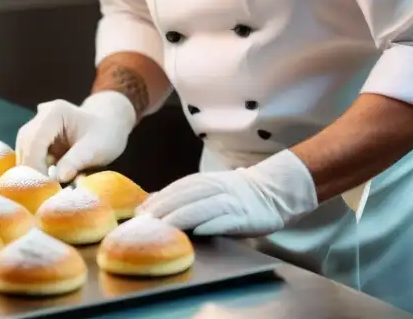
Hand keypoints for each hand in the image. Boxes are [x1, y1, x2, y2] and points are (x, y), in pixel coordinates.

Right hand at [15, 91, 136, 182]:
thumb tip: (57, 178)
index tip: (44, 188)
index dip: (35, 166)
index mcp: (55, 113)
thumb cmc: (105, 135)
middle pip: (25, 146)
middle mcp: (41, 116)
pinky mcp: (36, 139)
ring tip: (47, 189)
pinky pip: (28, 156)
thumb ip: (76, 161)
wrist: (109, 126)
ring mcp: (37, 126)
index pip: (35, 141)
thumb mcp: (96, 149)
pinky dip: (36, 170)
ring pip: (23, 152)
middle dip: (31, 171)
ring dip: (32, 172)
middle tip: (43, 193)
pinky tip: (47, 181)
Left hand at [137, 150, 317, 236]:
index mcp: (205, 181)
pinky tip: (197, 231)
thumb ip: (185, 194)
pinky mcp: (243, 217)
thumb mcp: (209, 188)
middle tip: (145, 223)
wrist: (273, 191)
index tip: (139, 212)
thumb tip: (152, 201)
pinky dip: (210, 225)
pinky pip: (224, 220)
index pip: (177, 188)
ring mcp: (230, 202)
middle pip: (185, 196)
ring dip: (181, 216)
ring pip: (202, 207)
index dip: (157, 199)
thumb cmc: (236, 194)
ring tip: (164, 227)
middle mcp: (216, 188)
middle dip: (163, 208)